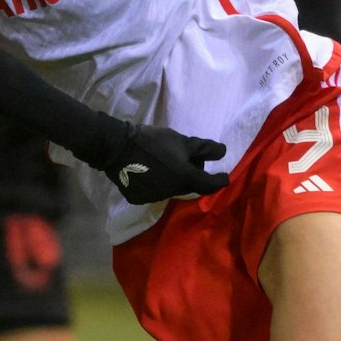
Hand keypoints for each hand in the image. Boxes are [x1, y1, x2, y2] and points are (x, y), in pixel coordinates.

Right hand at [104, 121, 228, 203]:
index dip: (219, 181)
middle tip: (187, 158)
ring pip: (171, 189)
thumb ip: (204, 148)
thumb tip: (223, 153)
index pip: (209, 185)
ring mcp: (154, 198)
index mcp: (185, 178)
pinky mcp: (138, 199)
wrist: (117, 146)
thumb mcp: (181, 141)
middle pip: (189, 186)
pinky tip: (150, 171)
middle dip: (192, 174)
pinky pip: (153, 192)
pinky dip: (157, 183)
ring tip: (166, 162)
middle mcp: (172, 193)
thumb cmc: (152, 141)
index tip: (224, 176)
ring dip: (174, 179)